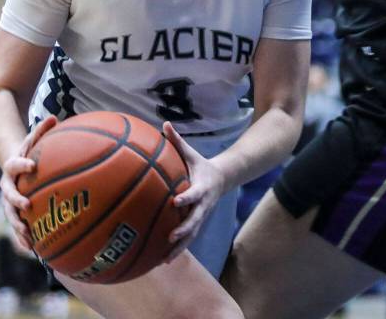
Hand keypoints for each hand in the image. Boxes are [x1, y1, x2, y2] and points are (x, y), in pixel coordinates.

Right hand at [0, 116, 56, 251]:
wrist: (10, 163)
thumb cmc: (28, 151)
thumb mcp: (32, 139)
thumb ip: (42, 129)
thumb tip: (54, 117)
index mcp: (12, 166)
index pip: (15, 164)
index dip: (22, 164)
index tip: (32, 166)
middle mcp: (7, 184)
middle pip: (8, 193)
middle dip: (16, 200)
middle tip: (27, 206)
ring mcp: (8, 199)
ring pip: (10, 214)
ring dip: (17, 225)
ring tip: (27, 236)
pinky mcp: (13, 211)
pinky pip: (17, 224)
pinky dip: (23, 236)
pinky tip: (32, 249)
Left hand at [163, 123, 226, 260]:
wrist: (222, 179)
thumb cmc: (200, 165)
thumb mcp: (191, 153)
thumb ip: (177, 141)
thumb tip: (164, 123)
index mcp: (201, 187)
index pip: (193, 194)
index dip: (186, 198)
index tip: (175, 202)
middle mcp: (202, 205)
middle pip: (194, 220)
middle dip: (184, 229)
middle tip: (171, 236)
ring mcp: (201, 216)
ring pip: (191, 235)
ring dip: (180, 247)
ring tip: (166, 259)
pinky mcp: (197, 223)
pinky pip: (188, 239)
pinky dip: (178, 250)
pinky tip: (163, 261)